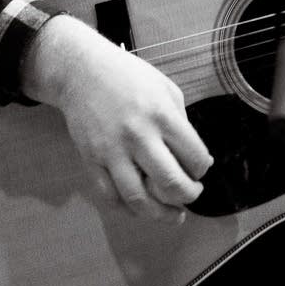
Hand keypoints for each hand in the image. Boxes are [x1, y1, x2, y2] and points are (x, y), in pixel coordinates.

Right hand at [23, 15, 213, 220]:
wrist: (82, 71)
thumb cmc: (128, 77)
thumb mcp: (166, 89)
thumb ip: (181, 123)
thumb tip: (194, 158)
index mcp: (162, 115)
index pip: (195, 157)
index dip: (202, 169)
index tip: (200, 169)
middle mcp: (138, 136)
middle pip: (171, 183)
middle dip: (188, 196)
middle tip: (191, 195)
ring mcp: (111, 151)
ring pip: (139, 199)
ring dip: (161, 214)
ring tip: (172, 215)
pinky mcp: (91, 160)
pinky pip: (111, 196)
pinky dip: (128, 209)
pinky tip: (141, 206)